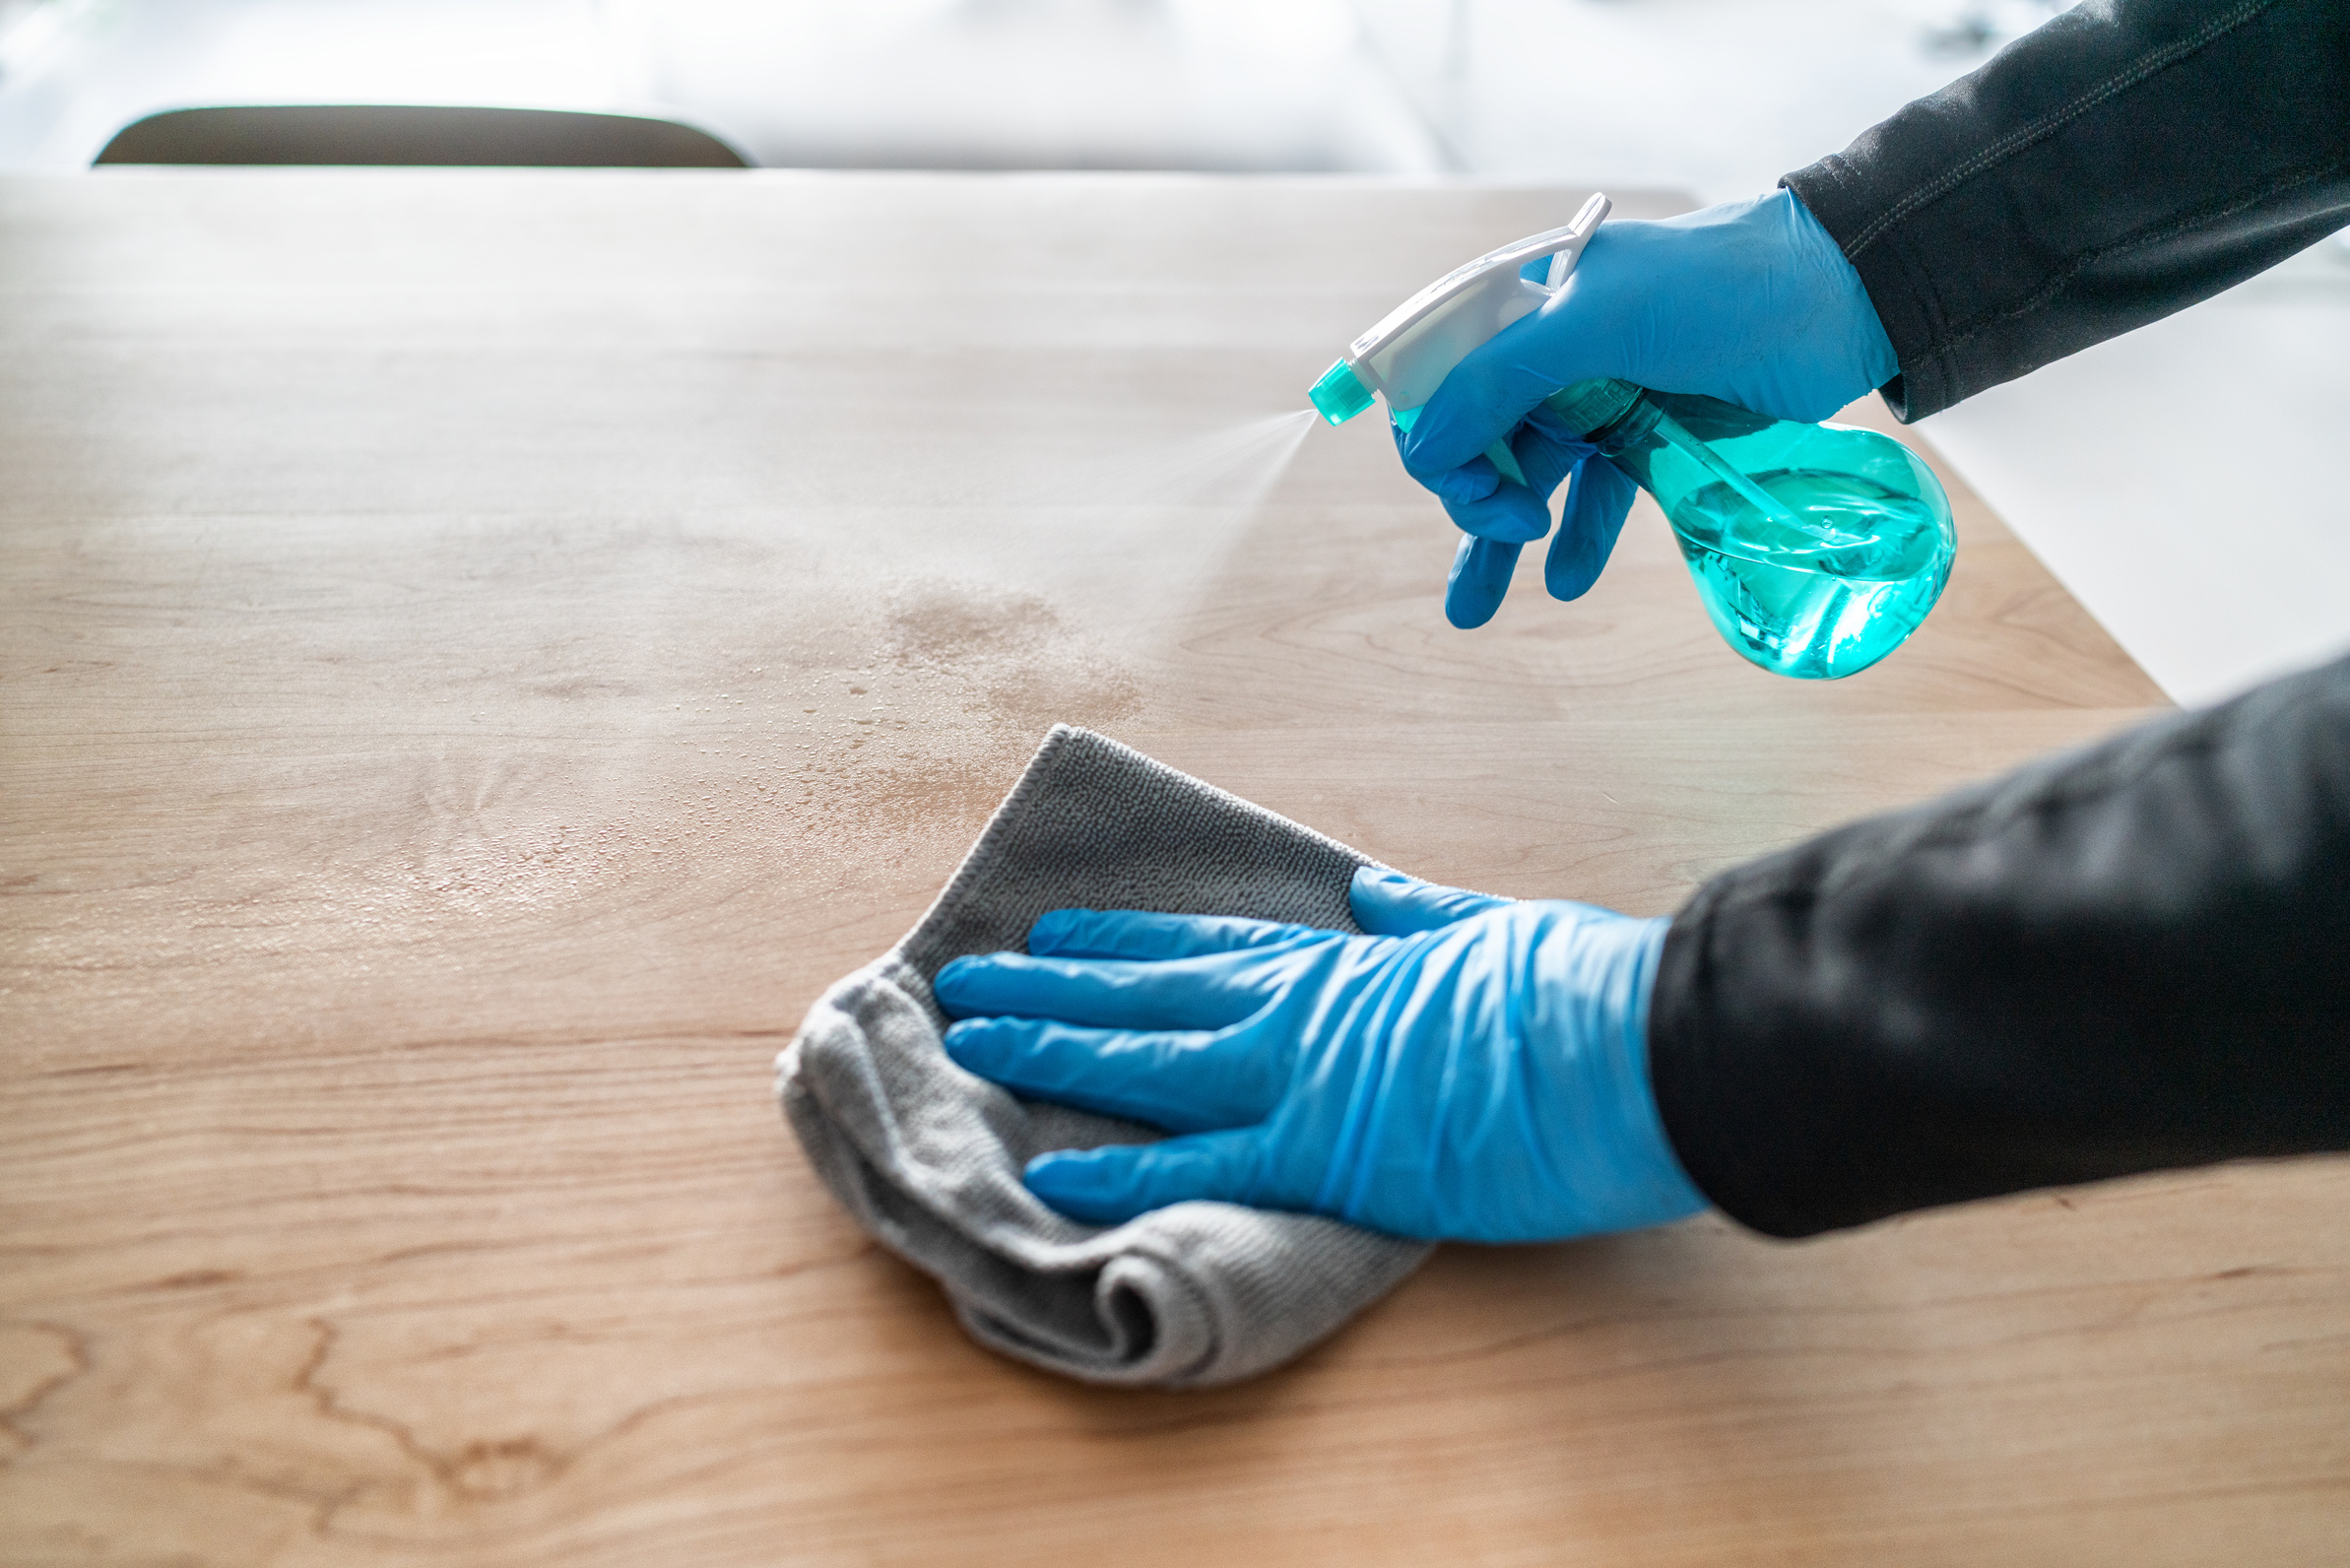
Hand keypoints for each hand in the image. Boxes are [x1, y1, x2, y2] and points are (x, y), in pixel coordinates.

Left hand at [932, 867, 1706, 1242]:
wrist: (1638, 1043)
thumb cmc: (1581, 986)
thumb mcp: (1490, 929)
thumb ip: (1418, 917)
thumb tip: (1372, 891)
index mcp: (1340, 962)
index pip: (1202, 947)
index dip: (1118, 942)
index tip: (1055, 933)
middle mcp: (1298, 1010)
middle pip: (1144, 996)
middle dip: (1047, 989)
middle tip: (963, 983)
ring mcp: (1301, 1080)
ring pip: (1144, 1063)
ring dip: (1050, 1052)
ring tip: (969, 1045)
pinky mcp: (1326, 1157)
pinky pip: (1200, 1165)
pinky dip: (1120, 1171)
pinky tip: (1049, 1172)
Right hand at [1399, 189, 1897, 626]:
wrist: (1841, 299)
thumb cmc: (1720, 290)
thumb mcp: (1602, 321)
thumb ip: (1504, 378)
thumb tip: (1423, 450)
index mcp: (1525, 304)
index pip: (1440, 379)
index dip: (1434, 437)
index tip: (1464, 485)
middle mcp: (1551, 351)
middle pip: (1475, 438)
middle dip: (1469, 497)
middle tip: (1508, 530)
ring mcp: (1599, 397)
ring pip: (1525, 478)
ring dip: (1496, 542)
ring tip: (1473, 613)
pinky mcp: (1649, 437)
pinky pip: (1594, 497)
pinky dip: (1576, 541)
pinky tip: (1566, 581)